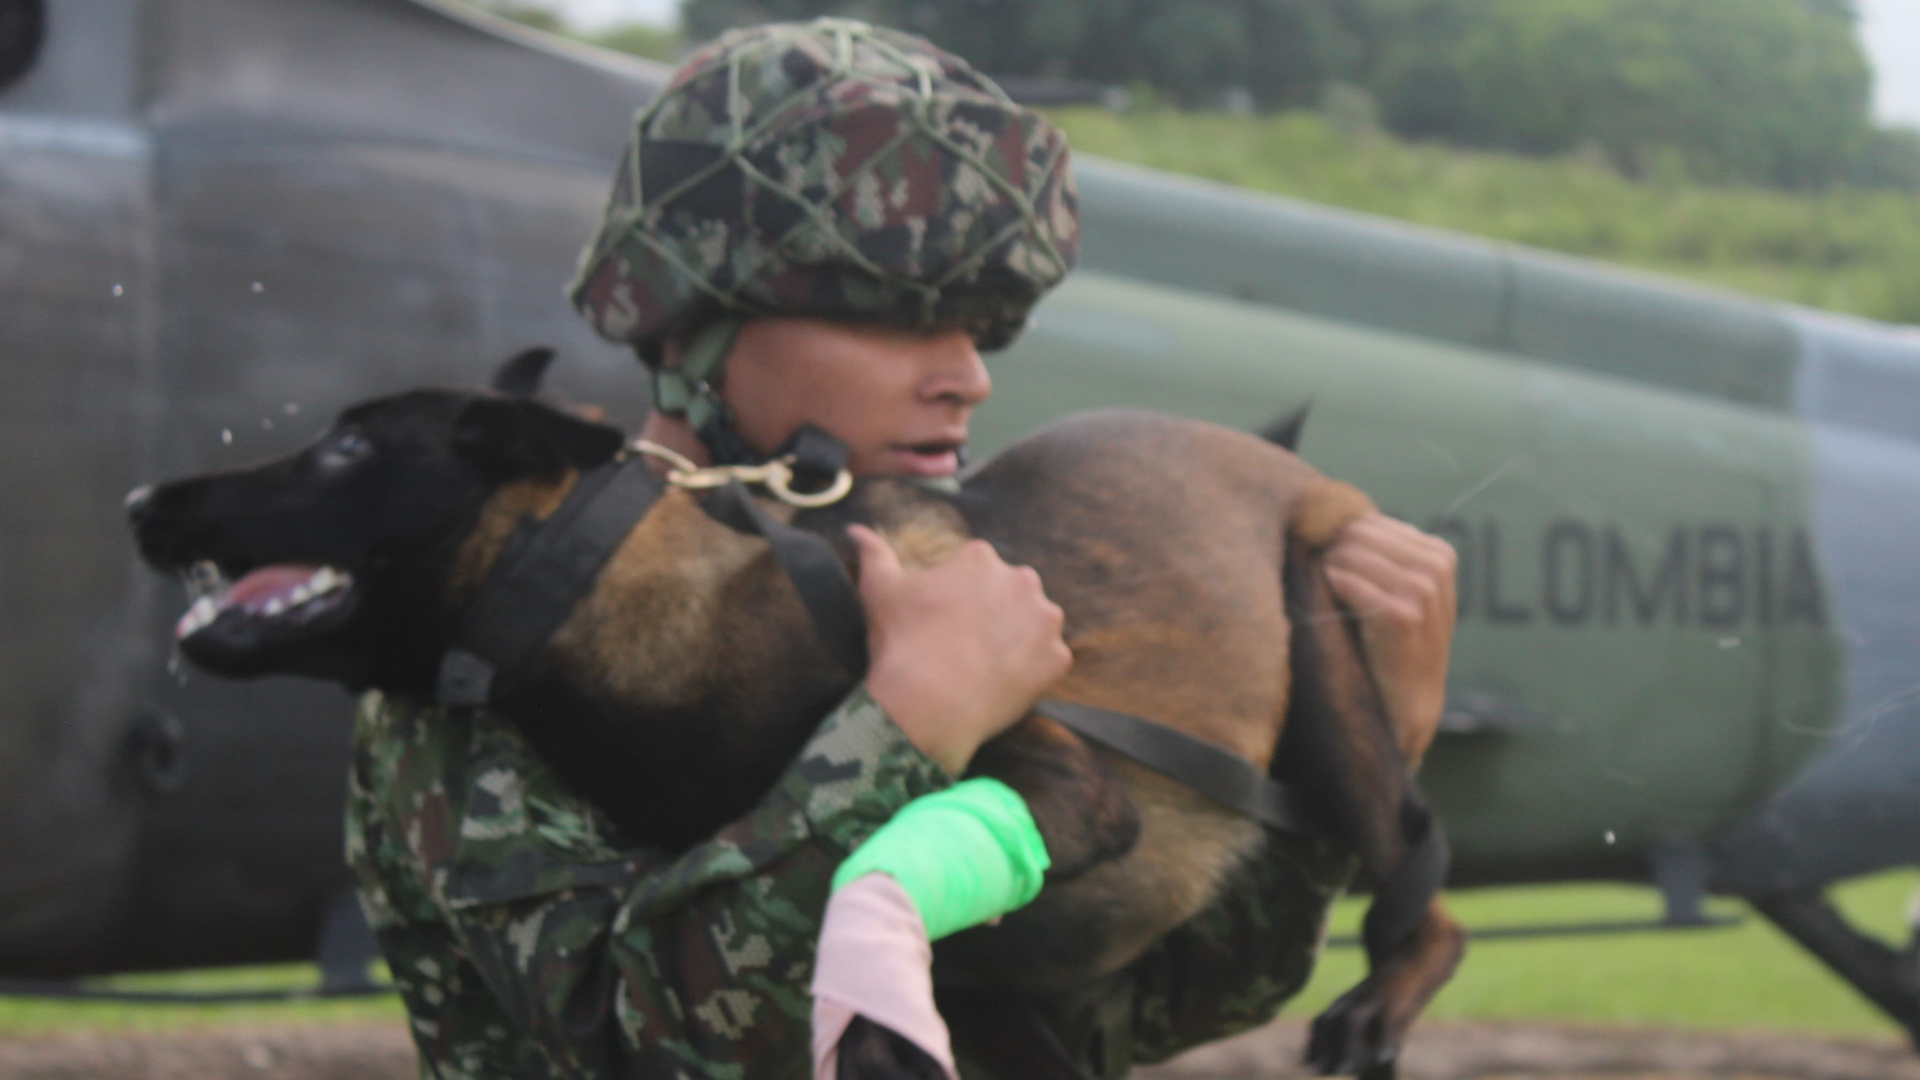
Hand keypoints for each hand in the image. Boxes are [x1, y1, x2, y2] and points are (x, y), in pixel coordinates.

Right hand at [850, 525, 1070, 775]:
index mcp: (981, 558)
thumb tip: (855, 530)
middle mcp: (1022, 580)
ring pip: (1034, 624)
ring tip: (984, 665)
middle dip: (993, 613)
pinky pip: (1048, 660)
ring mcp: (1044, 620)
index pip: (976, 571)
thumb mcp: (879, 590)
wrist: (926, 704)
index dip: (957, 598)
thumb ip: (873, 553)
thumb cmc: (900, 643)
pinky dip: (1032, 670)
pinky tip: (1001, 683)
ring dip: (1017, 638)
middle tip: (963, 645)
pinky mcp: (1057, 658)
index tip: (942, 622)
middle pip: (1010, 594)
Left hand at [1323, 513, 1455, 768]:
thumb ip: (1379, 552)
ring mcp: (1422, 590)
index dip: (1341, 543)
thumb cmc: (1391, 640)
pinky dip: (1332, 592)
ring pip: (1348, 554)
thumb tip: (1330, 513)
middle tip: (1328, 587)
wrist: (1408, 700)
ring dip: (1328, 574)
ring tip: (1333, 600)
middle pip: (1356, 532)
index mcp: (1439, 552)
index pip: (1370, 521)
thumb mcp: (1401, 588)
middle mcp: (1435, 566)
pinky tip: (1337, 611)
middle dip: (1333, 555)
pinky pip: (1346, 582)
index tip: (1334, 570)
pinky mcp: (1401, 615)